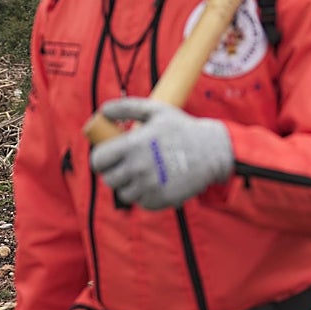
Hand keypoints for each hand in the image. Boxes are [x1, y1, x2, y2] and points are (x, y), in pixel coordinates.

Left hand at [90, 98, 232, 209]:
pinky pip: (141, 202)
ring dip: (131, 185)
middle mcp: (138, 167)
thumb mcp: (156, 110)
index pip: (98, 160)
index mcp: (132, 145)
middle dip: (115, 172)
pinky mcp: (159, 200)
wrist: (212, 151)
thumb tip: (103, 110)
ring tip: (146, 173)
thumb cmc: (181, 128)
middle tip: (128, 165)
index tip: (108, 159)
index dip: (101, 159)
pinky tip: (158, 183)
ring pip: (124, 193)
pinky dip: (146, 195)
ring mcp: (148, 186)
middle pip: (109, 179)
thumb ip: (126, 107)